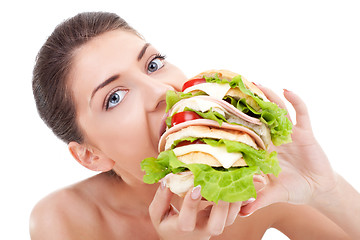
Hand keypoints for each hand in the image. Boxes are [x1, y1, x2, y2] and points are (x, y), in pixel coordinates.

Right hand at [149, 183, 243, 239]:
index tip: (195, 187)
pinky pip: (235, 212)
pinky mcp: (223, 219)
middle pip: (216, 226)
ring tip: (234, 182)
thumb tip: (167, 178)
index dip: (191, 204)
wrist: (182, 238)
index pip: (186, 221)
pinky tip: (243, 185)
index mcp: (182, 228)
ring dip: (234, 202)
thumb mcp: (158, 213)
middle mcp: (201, 229)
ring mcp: (215, 225)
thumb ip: (161, 198)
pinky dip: (240, 199)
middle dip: (220, 208)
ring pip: (229, 219)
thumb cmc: (168, 223)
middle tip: (222, 188)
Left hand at [240, 87, 337, 215]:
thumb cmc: (294, 189)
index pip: (247, 134)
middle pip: (259, 118)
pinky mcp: (305, 132)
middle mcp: (273, 139)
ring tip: (257, 83)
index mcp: (263, 151)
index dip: (236, 124)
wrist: (318, 188)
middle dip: (249, 104)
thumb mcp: (276, 194)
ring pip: (278, 112)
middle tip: (235, 88)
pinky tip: (286, 90)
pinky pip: (301, 113)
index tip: (221, 114)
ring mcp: (288, 134)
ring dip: (269, 97)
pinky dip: (296, 101)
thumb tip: (242, 213)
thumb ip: (260, 201)